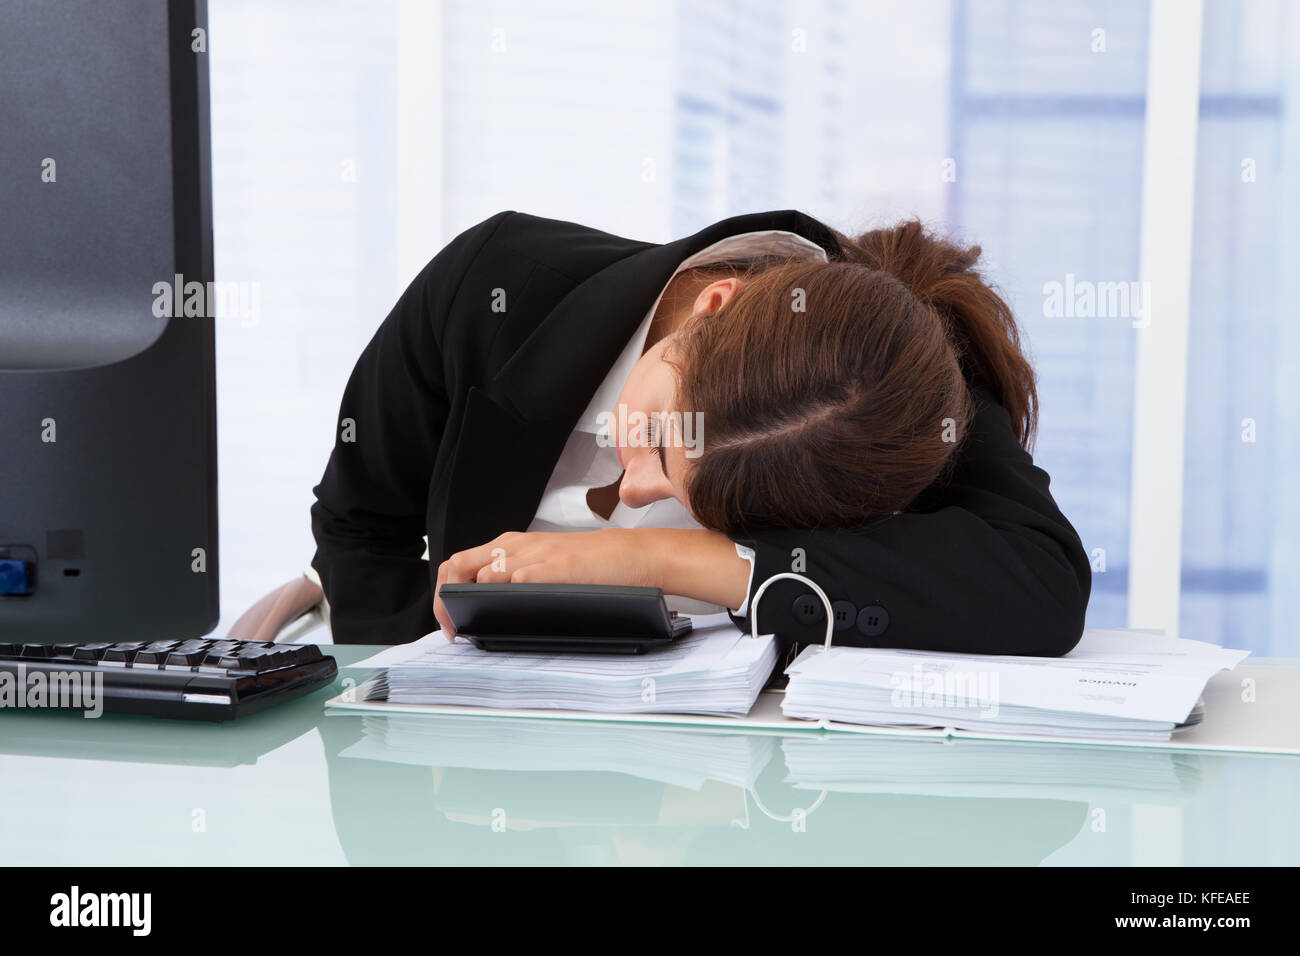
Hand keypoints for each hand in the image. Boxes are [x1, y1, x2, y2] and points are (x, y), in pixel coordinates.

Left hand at [433, 529, 665, 637]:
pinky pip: (517, 579)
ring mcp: (535, 554)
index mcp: (511, 545)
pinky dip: (507, 597)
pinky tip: (508, 617)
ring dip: (475, 602)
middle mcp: (516, 545)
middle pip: (458, 566)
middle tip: (454, 629)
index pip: (458, 562)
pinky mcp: (555, 567)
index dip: (444, 593)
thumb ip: (515, 578)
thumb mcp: (544, 566)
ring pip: (483, 574)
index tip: (451, 621)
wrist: (631, 555)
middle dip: (446, 601)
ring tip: (477, 629)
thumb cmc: (591, 566)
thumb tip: (486, 607)